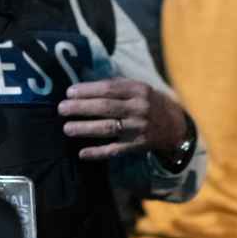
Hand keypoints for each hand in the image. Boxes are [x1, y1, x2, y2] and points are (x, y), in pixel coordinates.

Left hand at [58, 78, 188, 160]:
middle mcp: (139, 109)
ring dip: (85, 129)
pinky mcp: (137, 146)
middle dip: (81, 108)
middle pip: (106, 108)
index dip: (88, 90)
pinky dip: (98, 152)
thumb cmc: (148, 101)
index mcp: (138, 90)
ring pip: (108, 129)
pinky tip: (82, 153)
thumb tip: (84, 84)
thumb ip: (115, 85)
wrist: (174, 125)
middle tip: (62, 109)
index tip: (69, 92)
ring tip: (67, 128)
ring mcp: (138, 129)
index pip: (109, 89)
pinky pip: (115, 150)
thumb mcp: (138, 87)